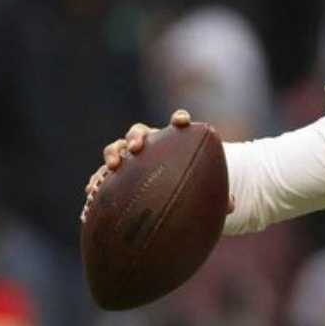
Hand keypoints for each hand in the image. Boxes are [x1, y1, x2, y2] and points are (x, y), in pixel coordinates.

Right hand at [81, 110, 234, 221]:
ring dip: (115, 152)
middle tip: (138, 147)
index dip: (179, 119)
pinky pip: (104, 174)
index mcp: (174, 144)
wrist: (169, 195)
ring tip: (115, 164)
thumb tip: (232, 206)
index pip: (177, 124)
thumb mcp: (206, 194)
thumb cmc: (192, 189)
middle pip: (140, 132)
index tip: (182, 122)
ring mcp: (131, 158)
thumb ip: (219, 197)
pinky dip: (99, 179)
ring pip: (119, 147)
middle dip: (138, 136)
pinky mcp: (116, 175)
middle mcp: (150, 146)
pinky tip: (92, 191)